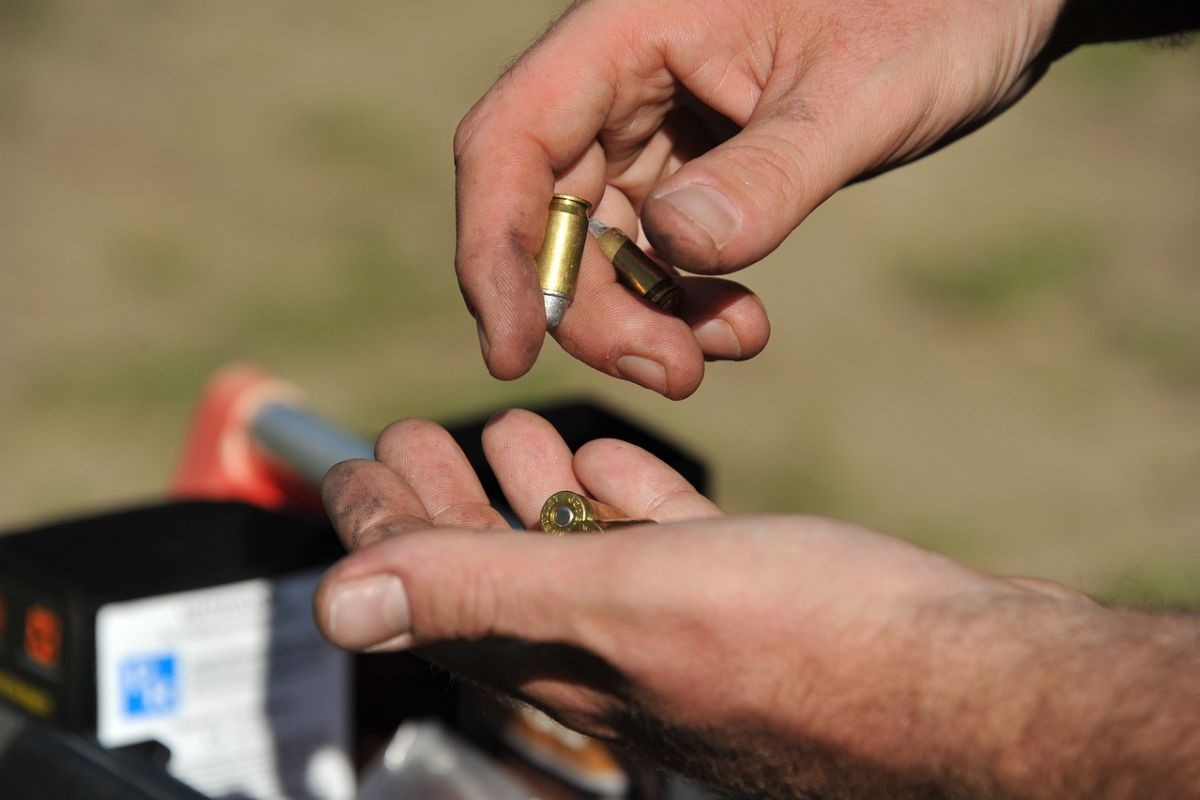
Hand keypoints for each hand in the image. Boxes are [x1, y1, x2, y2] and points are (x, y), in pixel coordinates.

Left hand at [314, 410, 1103, 797]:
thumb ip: (486, 595)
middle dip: (442, 504)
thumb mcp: (627, 605)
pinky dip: (623, 500)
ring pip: (576, 555)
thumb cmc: (814, 648)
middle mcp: (613, 657)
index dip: (380, 532)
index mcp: (566, 662)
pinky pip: (658, 549)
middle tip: (408, 438)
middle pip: (495, 574)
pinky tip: (612, 459)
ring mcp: (682, 629)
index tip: (348, 468)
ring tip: (505, 429)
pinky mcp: (748, 604)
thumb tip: (340, 599)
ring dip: (529, 495)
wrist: (973, 687)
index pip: (433, 597)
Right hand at [455, 0, 1071, 396]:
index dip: (495, 251)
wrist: (996, 4)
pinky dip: (682, 302)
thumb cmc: (936, 10)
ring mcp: (655, 125)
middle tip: (671, 374)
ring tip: (723, 352)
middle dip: (592, 311)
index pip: (511, 142)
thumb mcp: (861, 96)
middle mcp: (623, 78)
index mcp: (630, 29)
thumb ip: (770, 174)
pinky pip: (656, 251)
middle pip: (547, 211)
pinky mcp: (694, 164)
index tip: (512, 352)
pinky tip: (739, 326)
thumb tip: (676, 248)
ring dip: (641, 318)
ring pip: (599, 244)